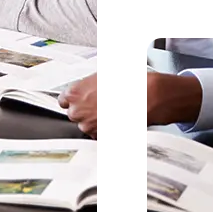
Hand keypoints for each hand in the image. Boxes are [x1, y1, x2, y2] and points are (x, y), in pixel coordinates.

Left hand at [59, 71, 202, 136]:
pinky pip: (98, 134)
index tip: (76, 98)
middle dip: (83, 109)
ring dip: (94, 119)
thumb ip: (88, 84)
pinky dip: (104, 128)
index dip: (71, 98)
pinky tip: (115, 118)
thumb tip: (84, 87)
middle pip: (73, 113)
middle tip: (97, 102)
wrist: (150, 97)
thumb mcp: (105, 74)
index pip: (62, 99)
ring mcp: (91, 125)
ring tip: (110, 110)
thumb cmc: (131, 83)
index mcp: (77, 92)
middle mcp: (81, 110)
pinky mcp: (103, 136)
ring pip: (85, 125)